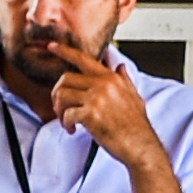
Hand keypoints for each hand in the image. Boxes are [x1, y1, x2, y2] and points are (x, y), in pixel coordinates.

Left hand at [47, 55, 167, 170]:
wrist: (140, 146)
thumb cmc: (137, 126)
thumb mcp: (134, 97)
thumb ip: (124, 80)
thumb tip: (120, 67)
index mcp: (112, 79)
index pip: (84, 59)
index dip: (65, 51)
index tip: (52, 46)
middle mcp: (103, 85)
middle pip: (65, 78)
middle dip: (57, 94)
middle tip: (60, 108)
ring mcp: (97, 99)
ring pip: (62, 95)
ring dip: (59, 110)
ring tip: (67, 121)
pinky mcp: (91, 114)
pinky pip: (67, 114)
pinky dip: (66, 124)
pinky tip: (73, 130)